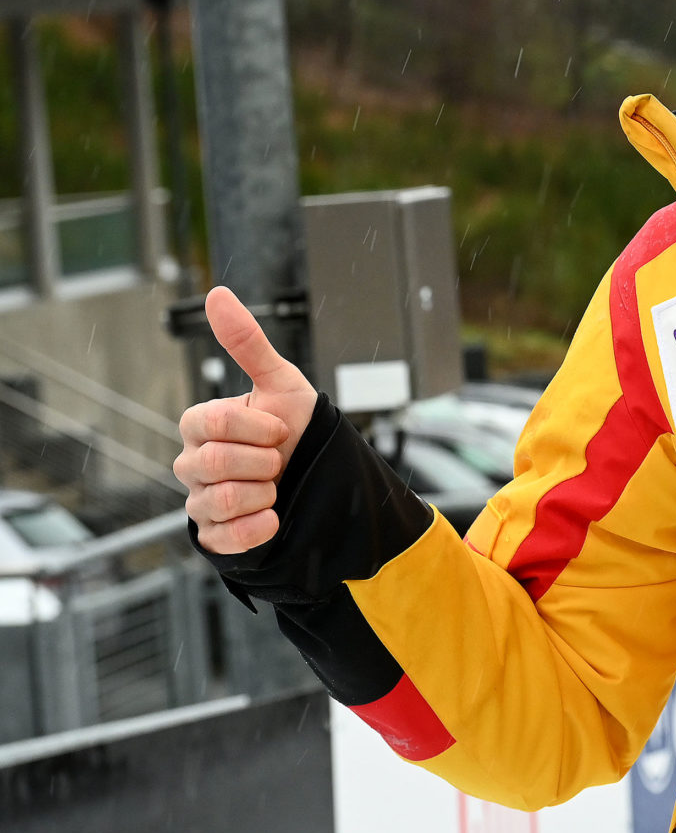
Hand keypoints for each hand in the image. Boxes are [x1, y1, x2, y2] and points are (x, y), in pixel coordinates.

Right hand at [173, 286, 318, 553]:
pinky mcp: (216, 537)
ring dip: (265, 492)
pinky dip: (260, 527)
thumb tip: (217, 294)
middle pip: (213, 463)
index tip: (281, 428)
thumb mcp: (281, 382)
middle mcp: (193, 464)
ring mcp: (201, 502)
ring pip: (220, 501)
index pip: (212, 423)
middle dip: (263, 459)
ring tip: (277, 485)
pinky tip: (275, 515)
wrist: (326, 477)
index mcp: (200, 426)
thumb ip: (247, 342)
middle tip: (280, 458)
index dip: (257, 426)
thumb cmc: (298, 428)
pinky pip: (227, 538)